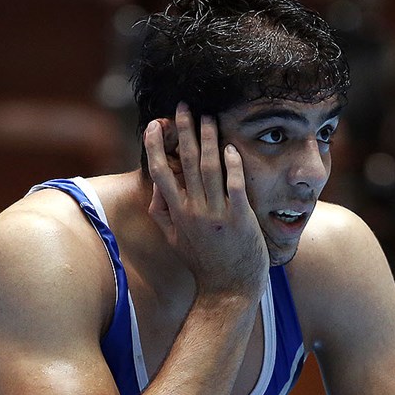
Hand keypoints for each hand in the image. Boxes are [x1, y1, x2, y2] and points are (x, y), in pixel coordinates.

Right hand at [143, 103, 268, 296]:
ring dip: (208, 139)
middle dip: (184, 130)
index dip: (155, 146)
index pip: (160, 172)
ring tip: (209, 117)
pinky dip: (232, 164)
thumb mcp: (175, 240)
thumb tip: (156, 187)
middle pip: (185, 162)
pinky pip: (235, 184)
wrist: (228, 288)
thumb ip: (163, 213)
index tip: (155, 124)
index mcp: (176, 213)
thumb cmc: (203, 263)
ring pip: (209, 167)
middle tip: (184, 106)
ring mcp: (217, 213)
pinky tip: (230, 147)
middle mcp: (193, 210)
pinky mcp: (239, 218)